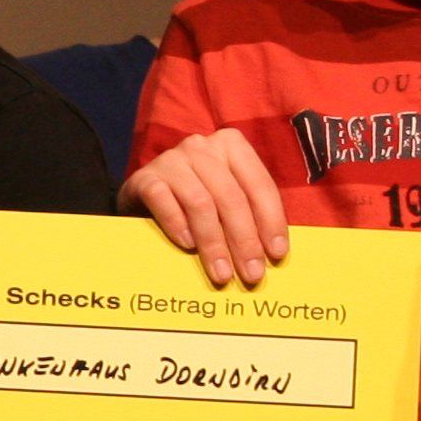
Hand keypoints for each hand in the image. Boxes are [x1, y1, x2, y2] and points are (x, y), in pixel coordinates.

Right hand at [121, 129, 286, 286]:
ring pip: (200, 202)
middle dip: (244, 240)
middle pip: (230, 197)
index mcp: (231, 146)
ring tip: (221, 273)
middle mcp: (201, 147)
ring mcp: (171, 160)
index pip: (259, 185)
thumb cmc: (193, 201)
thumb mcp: (225, 200)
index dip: (271, 221)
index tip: (276, 255)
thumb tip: (271, 254)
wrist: (144, 195)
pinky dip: (177, 224)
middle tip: (251, 274)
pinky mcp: (144, 177)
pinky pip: (163, 200)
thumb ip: (248, 215)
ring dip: (213, 243)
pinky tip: (187, 246)